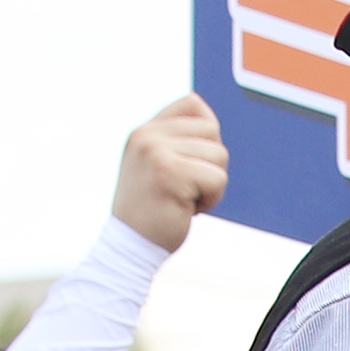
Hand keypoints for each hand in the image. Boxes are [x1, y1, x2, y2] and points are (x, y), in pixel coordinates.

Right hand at [111, 93, 228, 250]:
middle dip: (210, 164)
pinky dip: (212, 200)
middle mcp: (147, 136)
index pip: (193, 104)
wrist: (130, 246)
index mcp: (144, 131)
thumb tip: (211, 123)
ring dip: (211, 185)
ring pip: (219, 155)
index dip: (206, 133)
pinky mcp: (170, 173)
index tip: (190, 163)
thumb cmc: (152, 211)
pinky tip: (188, 209)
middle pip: (212, 131)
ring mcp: (156, 152)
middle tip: (185, 187)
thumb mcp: (157, 166)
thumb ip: (176, 142)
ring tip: (184, 199)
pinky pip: (218, 178)